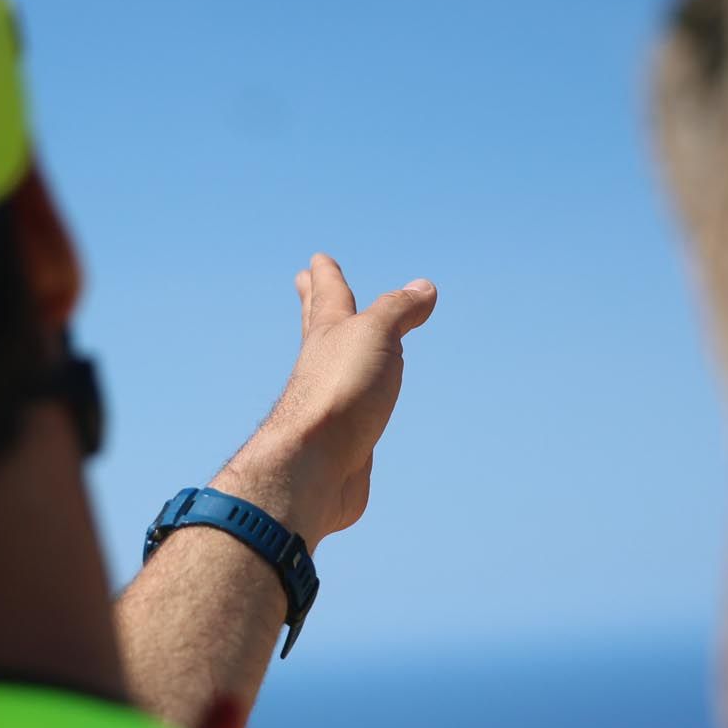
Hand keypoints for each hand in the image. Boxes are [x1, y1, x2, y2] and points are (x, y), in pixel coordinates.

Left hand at [211, 253, 437, 546]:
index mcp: (328, 335)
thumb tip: (423, 288)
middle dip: (315, 302)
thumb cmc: (341, 391)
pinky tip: (362, 407)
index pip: (329, 295)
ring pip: (335, 369)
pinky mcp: (342, 440)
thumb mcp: (376, 334)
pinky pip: (353, 411)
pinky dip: (359, 401)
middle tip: (304, 282)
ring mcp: (330, 405)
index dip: (328, 276)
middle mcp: (322, 366)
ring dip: (338, 352)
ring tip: (344, 345)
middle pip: (319, 326)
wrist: (316, 467)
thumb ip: (398, 310)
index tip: (318, 260)